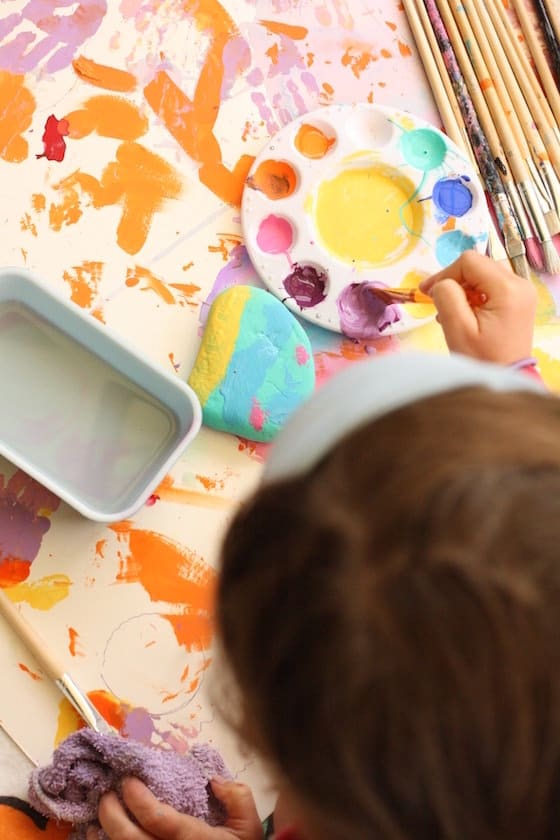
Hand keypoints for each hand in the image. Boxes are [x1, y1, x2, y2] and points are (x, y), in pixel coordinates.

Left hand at [90, 777, 262, 839]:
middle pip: (130, 839)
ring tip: (97, 816)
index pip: (158, 819)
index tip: (129, 780)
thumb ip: (236, 796)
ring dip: (102, 836)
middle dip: (112, 813)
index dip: (138, 798)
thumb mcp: (247, 826)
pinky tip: (97, 838)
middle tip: (107, 793)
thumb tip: (213, 779)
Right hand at [419, 251, 536, 364]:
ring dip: (463, 287)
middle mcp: (521, 284)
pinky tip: (465, 312)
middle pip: (478, 265)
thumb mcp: (458, 329)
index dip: (444, 274)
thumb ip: (446, 297)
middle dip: (453, 280)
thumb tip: (442, 284)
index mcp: (508, 289)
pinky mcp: (519, 301)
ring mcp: (522, 292)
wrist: (506, 378)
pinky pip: (492, 285)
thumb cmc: (481, 359)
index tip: (427, 293)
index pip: (469, 262)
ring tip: (451, 310)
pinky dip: (474, 294)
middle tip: (435, 300)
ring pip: (484, 273)